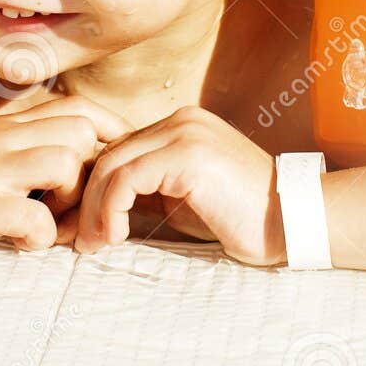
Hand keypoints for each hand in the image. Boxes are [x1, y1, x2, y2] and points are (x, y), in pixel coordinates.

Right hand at [0, 93, 134, 226]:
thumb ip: (14, 148)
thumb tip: (58, 164)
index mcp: (6, 126)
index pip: (75, 107)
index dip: (110, 129)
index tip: (118, 157)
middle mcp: (2, 138)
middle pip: (81, 132)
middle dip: (88, 172)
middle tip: (68, 206)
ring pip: (65, 164)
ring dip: (68, 201)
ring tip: (46, 222)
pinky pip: (34, 217)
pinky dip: (40, 236)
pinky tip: (23, 240)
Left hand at [63, 106, 284, 266]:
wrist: (293, 221)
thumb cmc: (241, 219)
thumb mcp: (182, 202)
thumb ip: (146, 194)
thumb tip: (95, 211)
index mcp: (179, 126)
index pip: (116, 149)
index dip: (89, 188)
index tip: (75, 226)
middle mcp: (179, 120)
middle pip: (107, 154)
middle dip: (82, 199)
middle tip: (72, 239)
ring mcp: (184, 132)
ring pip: (111, 165)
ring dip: (92, 209)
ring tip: (91, 244)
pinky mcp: (187, 154)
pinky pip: (128, 179)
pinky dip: (110, 209)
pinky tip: (114, 236)